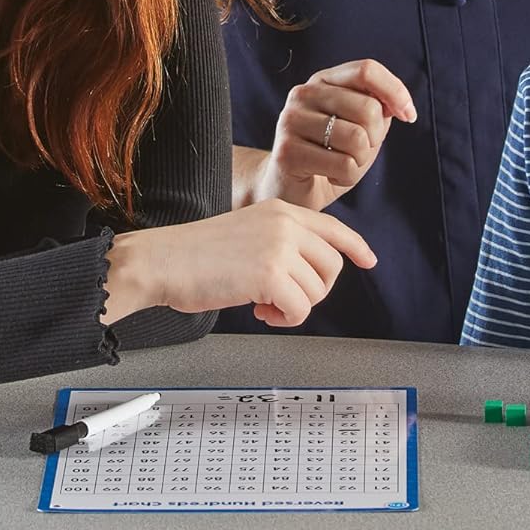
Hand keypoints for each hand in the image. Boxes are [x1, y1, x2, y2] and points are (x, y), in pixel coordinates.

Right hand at [108, 200, 377, 327]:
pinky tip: (259, 311)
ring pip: (317, 291)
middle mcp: (285, 223)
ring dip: (293, 307)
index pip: (333, 227)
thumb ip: (280, 242)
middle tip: (281, 299)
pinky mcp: (270, 274)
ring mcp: (280, 247)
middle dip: (313, 290)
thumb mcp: (247, 233)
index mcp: (280, 210)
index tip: (369, 259)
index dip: (356, 246)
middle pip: (331, 266)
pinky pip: (300, 309)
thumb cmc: (194, 254)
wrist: (160, 260)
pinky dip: (284, 319)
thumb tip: (309, 272)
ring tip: (262, 304)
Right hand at [250, 60, 415, 210]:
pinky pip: (343, 165)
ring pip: (357, 139)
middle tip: (362, 151)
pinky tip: (332, 176)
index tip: (408, 115)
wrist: (292, 189)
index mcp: (323, 80)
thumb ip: (378, 108)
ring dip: (361, 161)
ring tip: (345, 164)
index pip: (367, 70)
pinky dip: (348, 178)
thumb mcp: (360, 126)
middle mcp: (303, 94)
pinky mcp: (287, 151)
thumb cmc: (331, 155)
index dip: (395, 91)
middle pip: (368, 108)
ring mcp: (291, 120)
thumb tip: (400, 105)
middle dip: (376, 137)